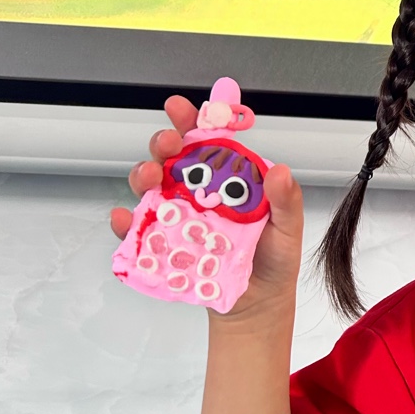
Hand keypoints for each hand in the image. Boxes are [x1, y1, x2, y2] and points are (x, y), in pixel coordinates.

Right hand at [109, 94, 303, 318]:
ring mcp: (178, 216)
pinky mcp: (163, 243)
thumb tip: (279, 172)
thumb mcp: (287, 228)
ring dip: (142, 174)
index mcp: (228, 179)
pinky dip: (127, 222)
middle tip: (167, 144)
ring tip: (149, 178)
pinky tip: (126, 218)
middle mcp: (199, 192)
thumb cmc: (273, 260)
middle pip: (172, 157)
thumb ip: (286, 201)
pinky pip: (139, 230)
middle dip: (163, 143)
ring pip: (149, 186)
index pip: (208, 142)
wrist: (257, 304)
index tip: (180, 109)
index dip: (192, 121)